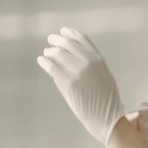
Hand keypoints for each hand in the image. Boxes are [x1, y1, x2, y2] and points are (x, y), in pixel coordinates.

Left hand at [37, 27, 124, 146]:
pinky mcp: (67, 82)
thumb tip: (71, 58)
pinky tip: (41, 60)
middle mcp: (88, 61)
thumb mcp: (104, 75)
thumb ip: (91, 65)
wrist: (107, 116)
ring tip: (46, 53)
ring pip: (58, 54)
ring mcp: (77, 71)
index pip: (82, 39)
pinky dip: (45, 62)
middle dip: (57, 41)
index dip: (71, 34)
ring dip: (50, 52)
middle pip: (68, 44)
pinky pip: (52, 67)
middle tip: (50, 41)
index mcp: (98, 59)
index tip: (63, 31)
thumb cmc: (106, 99)